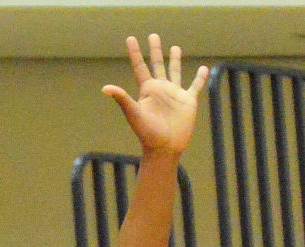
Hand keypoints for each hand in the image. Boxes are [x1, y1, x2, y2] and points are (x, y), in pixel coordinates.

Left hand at [103, 34, 207, 156]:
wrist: (164, 148)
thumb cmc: (147, 133)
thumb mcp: (134, 114)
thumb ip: (122, 99)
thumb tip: (104, 88)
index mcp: (147, 90)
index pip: (140, 67)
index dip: (135, 53)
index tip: (130, 39)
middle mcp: (160, 90)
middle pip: (157, 64)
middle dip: (155, 50)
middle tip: (153, 35)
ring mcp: (174, 94)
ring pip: (175, 71)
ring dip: (175, 60)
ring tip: (175, 47)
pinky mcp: (188, 101)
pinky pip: (195, 86)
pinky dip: (200, 78)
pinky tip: (203, 69)